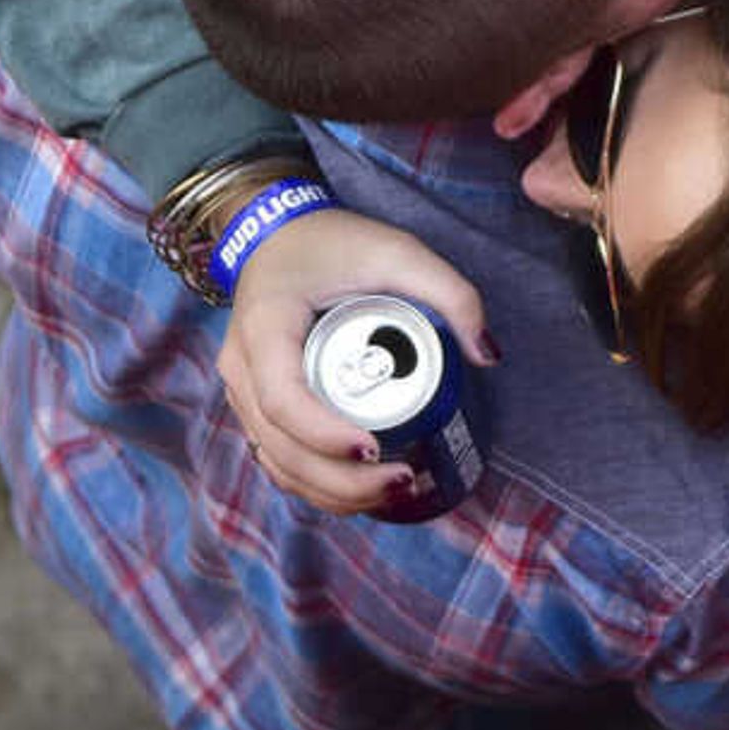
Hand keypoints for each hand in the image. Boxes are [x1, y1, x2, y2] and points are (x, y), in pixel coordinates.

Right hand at [219, 207, 496, 515]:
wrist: (277, 236)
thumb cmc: (332, 244)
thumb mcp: (397, 250)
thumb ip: (449, 291)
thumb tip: (486, 354)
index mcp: (265, 327)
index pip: (283, 399)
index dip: (325, 435)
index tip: (377, 448)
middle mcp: (242, 369)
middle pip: (281, 449)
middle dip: (341, 481)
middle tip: (405, 479)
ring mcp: (243, 394)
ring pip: (279, 465)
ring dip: (332, 493)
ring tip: (396, 490)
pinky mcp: (257, 409)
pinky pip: (281, 460)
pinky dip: (318, 485)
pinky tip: (365, 491)